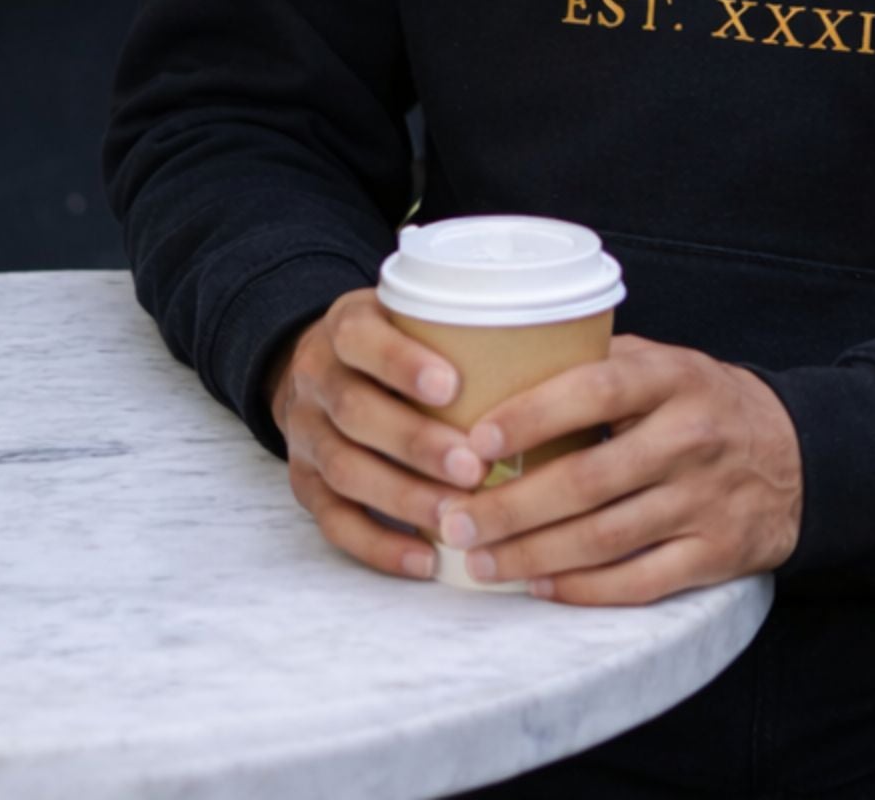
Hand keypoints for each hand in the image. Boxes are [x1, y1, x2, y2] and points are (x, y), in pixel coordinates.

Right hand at [268, 287, 491, 582]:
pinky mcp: (305, 484)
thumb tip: (569, 339)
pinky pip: (335, 521)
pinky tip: (425, 559)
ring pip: (345, 470)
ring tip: (457, 515)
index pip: (362, 339)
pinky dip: (379, 545)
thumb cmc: (397, 342)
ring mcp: (306, 434)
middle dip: (415, 442)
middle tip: (473, 467)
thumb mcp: (414, 314)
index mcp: (345, 327)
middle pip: (355, 411)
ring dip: (403, 497)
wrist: (324, 368)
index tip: (452, 386)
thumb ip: (463, 325)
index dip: (401, 363)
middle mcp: (317, 378)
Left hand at [434, 335, 802, 605]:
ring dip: (533, 554)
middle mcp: (691, 437)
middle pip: (588, 479)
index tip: (475, 442)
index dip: (532, 416)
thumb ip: (600, 364)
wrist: (797, 455)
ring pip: (605, 538)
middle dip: (511, 506)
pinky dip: (583, 589)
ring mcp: (706, 499)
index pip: (595, 391)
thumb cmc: (703, 402)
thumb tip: (502, 368)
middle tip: (454, 519)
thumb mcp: (665, 362)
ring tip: (479, 559)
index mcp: (674, 378)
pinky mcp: (717, 553)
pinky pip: (639, 581)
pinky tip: (539, 585)